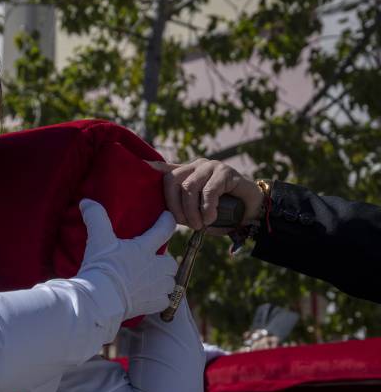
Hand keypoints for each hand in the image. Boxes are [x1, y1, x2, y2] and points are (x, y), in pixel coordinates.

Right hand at [77, 199, 178, 317]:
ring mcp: (158, 287)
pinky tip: (149, 297)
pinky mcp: (155, 304)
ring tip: (152, 281)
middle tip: (153, 261)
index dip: (167, 221)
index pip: (164, 229)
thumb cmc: (101, 266)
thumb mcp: (98, 239)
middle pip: (171, 262)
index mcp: (144, 248)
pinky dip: (159, 299)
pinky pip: (165, 301)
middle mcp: (156, 267)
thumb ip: (95, 217)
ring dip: (163, 280)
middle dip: (165, 261)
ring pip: (171, 282)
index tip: (168, 216)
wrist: (101, 298)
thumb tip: (86, 201)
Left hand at [148, 159, 264, 232]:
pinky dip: (207, 208)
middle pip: (172, 180)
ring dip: (191, 210)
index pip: (164, 169)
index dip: (151, 168)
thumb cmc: (222, 212)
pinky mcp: (225, 172)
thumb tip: (167, 217)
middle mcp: (195, 167)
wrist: (253, 209)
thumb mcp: (199, 212)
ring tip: (198, 224)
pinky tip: (210, 218)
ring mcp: (210, 167)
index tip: (139, 167)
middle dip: (174, 205)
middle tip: (183, 223)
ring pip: (189, 186)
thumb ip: (184, 210)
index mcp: (186, 174)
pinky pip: (209, 190)